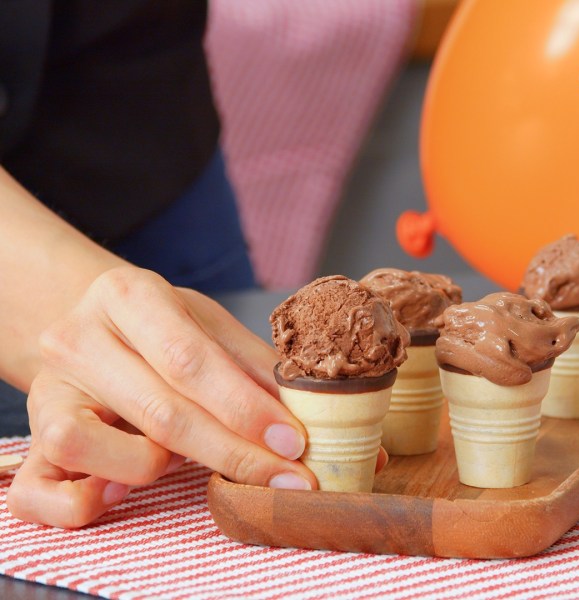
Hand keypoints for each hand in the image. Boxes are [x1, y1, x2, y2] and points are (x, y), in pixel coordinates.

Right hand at [7, 266, 315, 526]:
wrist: (88, 323)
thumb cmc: (158, 328)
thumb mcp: (206, 324)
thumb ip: (250, 363)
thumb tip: (302, 408)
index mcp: (128, 295)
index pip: (189, 359)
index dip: (244, 407)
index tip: (293, 441)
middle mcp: (78, 338)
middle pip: (159, 409)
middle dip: (232, 452)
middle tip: (285, 476)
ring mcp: (46, 388)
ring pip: (85, 442)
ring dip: (150, 468)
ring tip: (182, 463)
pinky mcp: (32, 434)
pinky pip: (37, 489)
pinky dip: (81, 501)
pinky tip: (120, 492)